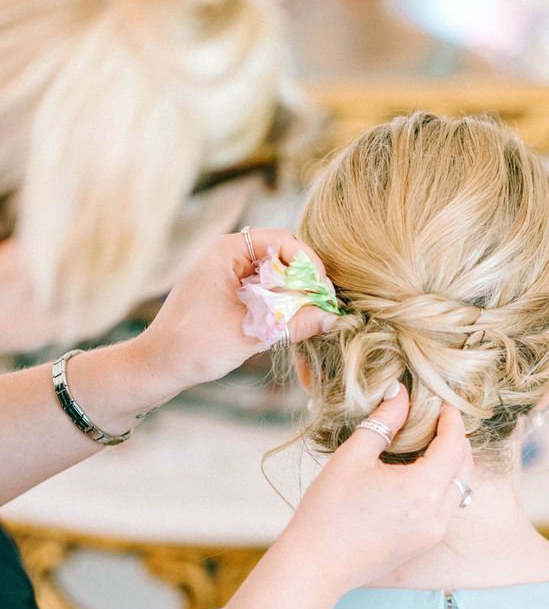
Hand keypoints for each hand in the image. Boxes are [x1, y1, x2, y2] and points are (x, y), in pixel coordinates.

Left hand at [137, 229, 335, 389]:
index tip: (321, 288)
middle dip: (303, 280)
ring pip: (274, 274)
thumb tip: (332, 318)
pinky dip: (279, 302)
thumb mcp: (250, 334)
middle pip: (280, 255)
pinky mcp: (227, 291)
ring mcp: (226, 273)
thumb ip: (293, 323)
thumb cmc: (193, 347)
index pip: (281, 240)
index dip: (307, 261)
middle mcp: (226, 255)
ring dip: (292, 294)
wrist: (155, 367)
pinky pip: (263, 288)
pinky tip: (287, 322)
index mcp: (226, 251)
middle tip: (319, 306)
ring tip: (306, 318)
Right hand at [277, 384, 472, 592]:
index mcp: (422, 488)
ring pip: (460, 489)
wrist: (316, 565)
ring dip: (453, 464)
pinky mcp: (424, 544)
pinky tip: (419, 475)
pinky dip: (443, 486)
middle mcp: (436, 513)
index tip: (442, 404)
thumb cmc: (329, 509)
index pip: (454, 444)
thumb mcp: (353, 456)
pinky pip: (447, 508)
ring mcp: (433, 533)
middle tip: (437, 421)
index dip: (452, 420)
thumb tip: (400, 392)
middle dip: (456, 440)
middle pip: (464, 467)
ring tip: (429, 445)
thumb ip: (384, 420)